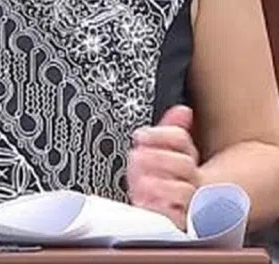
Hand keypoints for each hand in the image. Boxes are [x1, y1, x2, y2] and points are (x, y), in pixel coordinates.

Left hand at [127, 105, 200, 229]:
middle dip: (158, 158)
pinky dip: (163, 212)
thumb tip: (182, 110)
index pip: (180, 140)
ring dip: (160, 185)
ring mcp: (190, 202)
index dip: (160, 135)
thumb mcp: (168, 154)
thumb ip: (169, 132)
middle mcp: (192, 179)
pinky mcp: (184, 224)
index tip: (139, 135)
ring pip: (184, 192)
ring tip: (142, 182)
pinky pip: (178, 219)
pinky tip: (147, 205)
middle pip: (182, 165)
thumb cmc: (173, 180)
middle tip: (137, 156)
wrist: (197, 212)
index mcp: (186, 158)